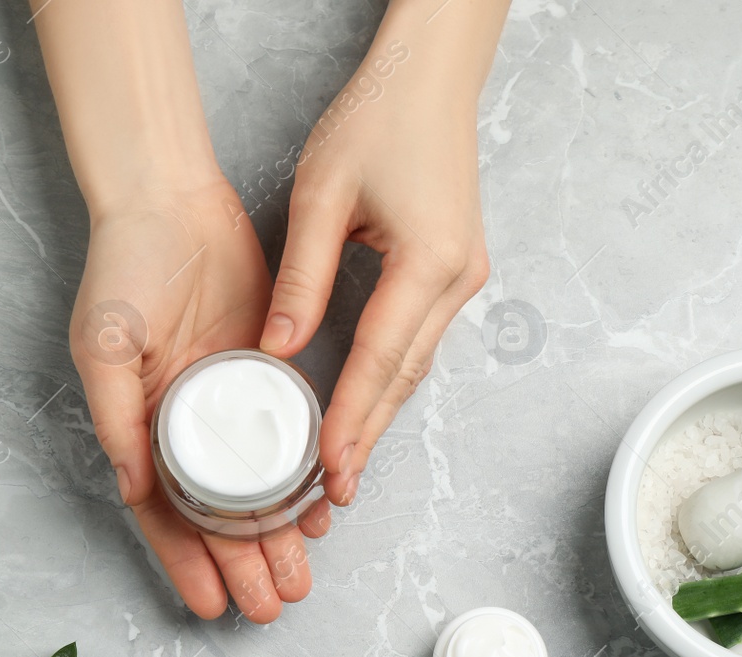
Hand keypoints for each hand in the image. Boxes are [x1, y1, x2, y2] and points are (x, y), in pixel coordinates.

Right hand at [70, 177, 331, 622]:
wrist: (171, 197)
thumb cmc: (124, 265)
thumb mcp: (104, 344)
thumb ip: (117, 416)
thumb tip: (131, 488)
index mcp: (140, 424)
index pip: (164, 513)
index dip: (185, 563)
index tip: (208, 606)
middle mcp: (183, 423)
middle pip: (215, 514)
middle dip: (241, 566)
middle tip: (270, 606)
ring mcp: (226, 401)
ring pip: (254, 487)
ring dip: (273, 536)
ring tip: (299, 578)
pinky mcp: (263, 372)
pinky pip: (286, 437)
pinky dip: (299, 476)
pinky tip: (316, 510)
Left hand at [259, 33, 492, 506]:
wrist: (429, 78)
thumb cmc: (378, 119)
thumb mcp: (322, 193)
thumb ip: (301, 276)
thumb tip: (278, 348)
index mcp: (428, 260)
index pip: (380, 359)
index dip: (350, 418)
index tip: (327, 467)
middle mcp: (458, 278)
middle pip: (405, 378)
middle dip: (368, 436)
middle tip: (334, 493)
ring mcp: (464, 277)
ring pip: (415, 365)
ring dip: (379, 414)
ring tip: (343, 465)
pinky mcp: (455, 271)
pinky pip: (419, 341)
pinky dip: (389, 379)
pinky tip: (363, 405)